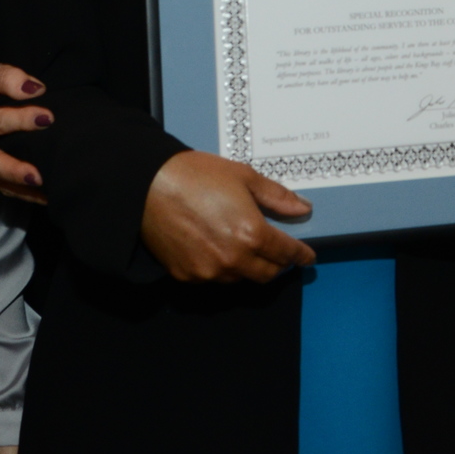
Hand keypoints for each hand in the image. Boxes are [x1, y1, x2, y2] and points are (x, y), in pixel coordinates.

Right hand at [0, 59, 52, 202]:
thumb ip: (7, 78)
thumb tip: (35, 89)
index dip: (19, 119)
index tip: (47, 117)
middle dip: (14, 169)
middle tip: (38, 175)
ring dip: (19, 188)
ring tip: (44, 190)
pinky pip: (1, 187)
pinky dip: (22, 194)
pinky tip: (45, 197)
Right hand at [140, 149, 314, 282]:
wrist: (147, 186)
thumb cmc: (197, 175)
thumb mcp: (244, 177)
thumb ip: (276, 197)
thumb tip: (303, 209)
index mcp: (252, 234)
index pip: (286, 253)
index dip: (300, 255)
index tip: (307, 257)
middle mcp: (233, 259)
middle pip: (267, 274)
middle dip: (277, 264)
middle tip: (278, 252)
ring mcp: (208, 271)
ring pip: (240, 279)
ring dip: (249, 267)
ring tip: (244, 246)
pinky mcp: (186, 276)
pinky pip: (213, 278)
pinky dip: (221, 268)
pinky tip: (216, 249)